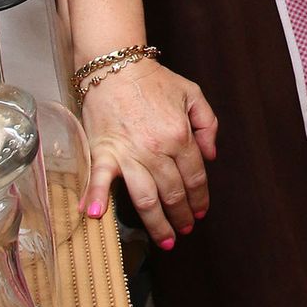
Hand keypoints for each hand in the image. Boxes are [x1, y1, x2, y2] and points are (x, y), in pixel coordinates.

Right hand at [79, 56, 217, 244]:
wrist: (116, 66)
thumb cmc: (154, 80)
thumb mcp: (193, 94)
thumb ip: (208, 124)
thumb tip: (211, 156)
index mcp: (180, 135)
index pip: (195, 176)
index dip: (200, 198)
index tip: (200, 212)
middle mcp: (157, 149)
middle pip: (174, 192)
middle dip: (182, 215)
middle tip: (185, 230)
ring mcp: (129, 153)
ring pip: (146, 198)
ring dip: (157, 223)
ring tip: (166, 240)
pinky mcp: (104, 151)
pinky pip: (99, 179)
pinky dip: (96, 198)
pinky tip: (95, 217)